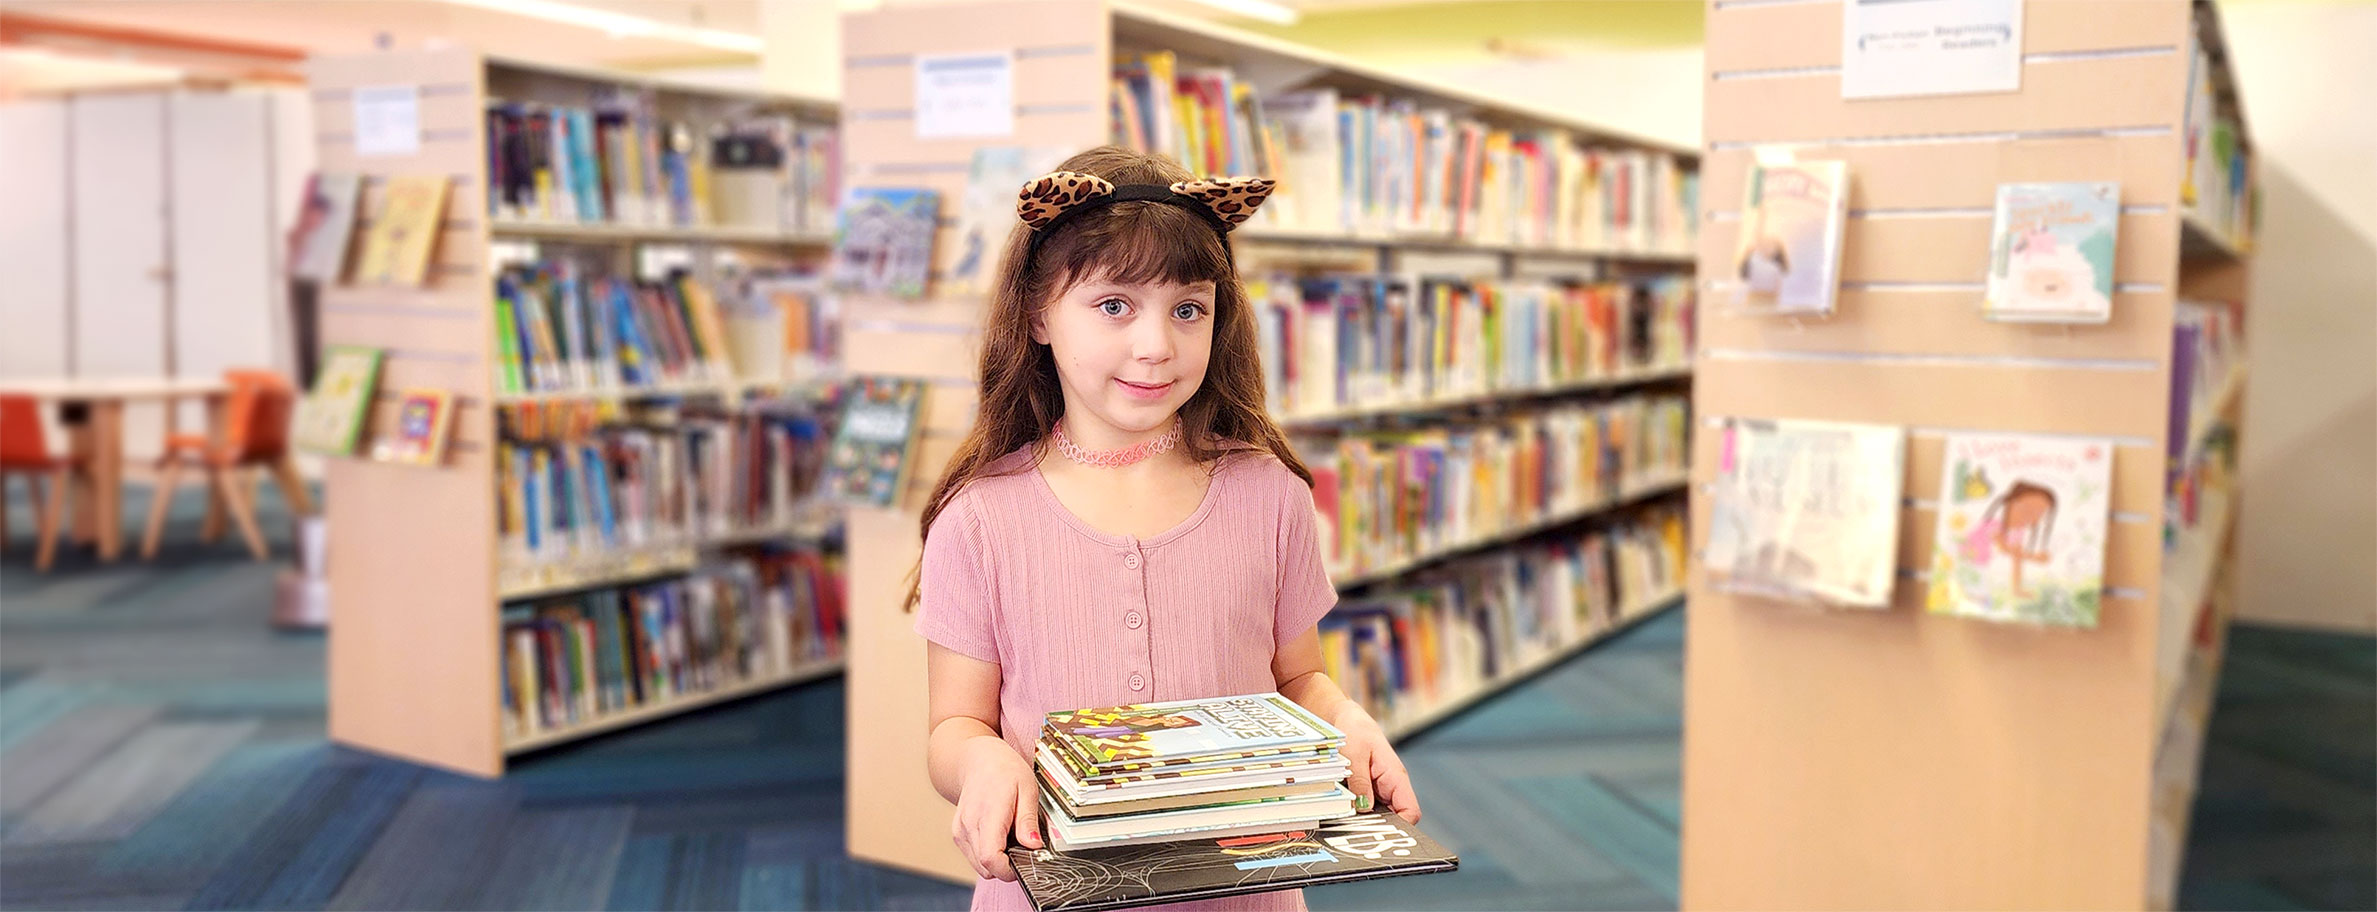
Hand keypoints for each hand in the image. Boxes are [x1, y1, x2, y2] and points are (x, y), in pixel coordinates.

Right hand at [950, 737, 1042, 880]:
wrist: (978, 759)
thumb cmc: (1005, 770)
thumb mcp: (1027, 789)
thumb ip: (1028, 820)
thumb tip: (1033, 846)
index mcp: (988, 813)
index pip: (991, 858)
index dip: (1009, 869)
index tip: (1025, 862)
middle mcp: (969, 824)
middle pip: (985, 866)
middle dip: (1007, 866)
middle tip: (1022, 847)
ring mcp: (960, 830)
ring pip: (979, 865)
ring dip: (997, 860)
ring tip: (1010, 837)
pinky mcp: (958, 834)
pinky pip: (974, 857)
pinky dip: (988, 854)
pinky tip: (998, 836)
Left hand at [1329, 701, 1420, 824]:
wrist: (1345, 718)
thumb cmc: (1355, 730)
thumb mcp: (1355, 754)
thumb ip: (1360, 781)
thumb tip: (1363, 808)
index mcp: (1396, 777)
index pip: (1410, 811)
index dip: (1401, 827)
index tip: (1381, 836)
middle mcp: (1390, 787)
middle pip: (1394, 818)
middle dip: (1378, 829)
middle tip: (1354, 834)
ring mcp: (1378, 790)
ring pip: (1378, 816)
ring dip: (1363, 822)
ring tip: (1344, 826)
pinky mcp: (1365, 791)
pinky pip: (1364, 809)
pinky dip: (1354, 814)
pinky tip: (1340, 816)